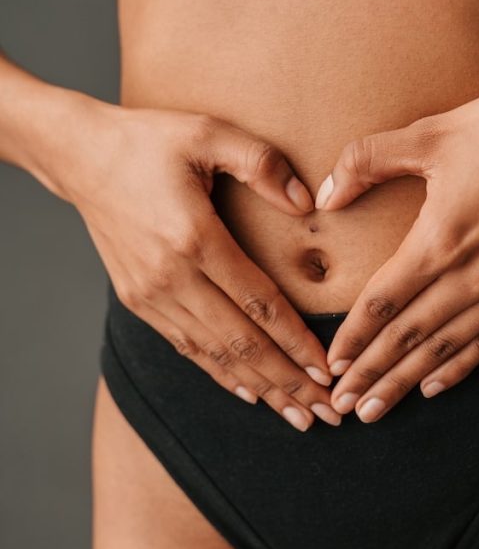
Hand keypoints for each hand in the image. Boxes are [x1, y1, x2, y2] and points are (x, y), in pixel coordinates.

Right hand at [63, 100, 340, 430]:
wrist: (79, 157)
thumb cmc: (148, 141)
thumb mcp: (208, 132)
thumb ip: (262, 163)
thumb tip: (307, 203)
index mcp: (194, 238)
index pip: (259, 304)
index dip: (297, 343)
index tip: (329, 371)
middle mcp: (171, 276)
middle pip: (241, 343)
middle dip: (288, 383)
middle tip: (328, 413)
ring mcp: (151, 294)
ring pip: (215, 355)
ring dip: (260, 389)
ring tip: (298, 416)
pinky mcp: (139, 301)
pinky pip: (187, 348)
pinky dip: (221, 374)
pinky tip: (250, 393)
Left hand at [314, 64, 478, 421]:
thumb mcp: (428, 133)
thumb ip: (367, 161)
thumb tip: (324, 194)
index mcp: (439, 239)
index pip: (383, 304)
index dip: (353, 338)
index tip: (330, 365)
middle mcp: (473, 276)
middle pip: (409, 337)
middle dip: (371, 375)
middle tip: (340, 406)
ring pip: (446, 349)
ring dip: (407, 382)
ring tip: (375, 412)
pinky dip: (460, 367)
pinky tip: (435, 386)